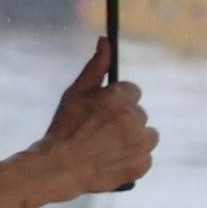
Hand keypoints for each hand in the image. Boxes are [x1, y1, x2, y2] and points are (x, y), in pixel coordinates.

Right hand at [38, 51, 157, 197]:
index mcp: (120, 99)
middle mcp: (135, 119)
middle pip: (139, 114)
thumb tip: (106, 40)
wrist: (59, 167)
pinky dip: (133, 159)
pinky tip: (113, 160)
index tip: (103, 112)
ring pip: (147, 135)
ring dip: (134, 139)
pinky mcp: (142, 165)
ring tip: (109, 146)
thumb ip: (95, 66)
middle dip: (124, 120)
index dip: (117, 101)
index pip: (132, 91)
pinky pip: (145, 157)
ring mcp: (140, 144)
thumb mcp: (76, 92)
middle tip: (101, 131)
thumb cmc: (64, 127)